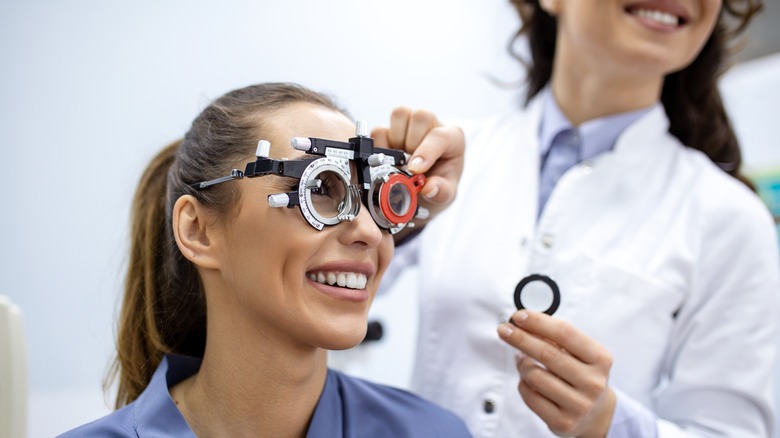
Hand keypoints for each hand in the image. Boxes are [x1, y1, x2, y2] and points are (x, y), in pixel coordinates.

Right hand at [371, 107, 463, 234]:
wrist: (424, 188)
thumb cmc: (440, 184)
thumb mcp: (446, 195)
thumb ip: (442, 192)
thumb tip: (429, 188)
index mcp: (451, 138)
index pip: (440, 136)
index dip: (426, 152)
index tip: (415, 169)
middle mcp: (431, 126)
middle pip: (420, 117)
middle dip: (412, 143)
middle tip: (410, 165)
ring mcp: (410, 125)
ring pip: (400, 114)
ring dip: (396, 140)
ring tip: (400, 160)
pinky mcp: (389, 131)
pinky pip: (379, 130)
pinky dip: (381, 147)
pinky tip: (390, 161)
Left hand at [497, 311, 615, 437]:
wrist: (596, 414)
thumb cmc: (581, 374)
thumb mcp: (579, 353)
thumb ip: (555, 337)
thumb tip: (524, 322)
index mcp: (600, 358)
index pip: (565, 333)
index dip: (539, 322)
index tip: (518, 316)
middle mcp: (593, 382)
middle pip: (547, 353)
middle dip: (520, 338)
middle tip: (503, 330)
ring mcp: (579, 405)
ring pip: (535, 376)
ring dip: (521, 364)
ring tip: (521, 359)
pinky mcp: (564, 422)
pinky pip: (530, 396)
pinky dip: (522, 384)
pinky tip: (526, 379)